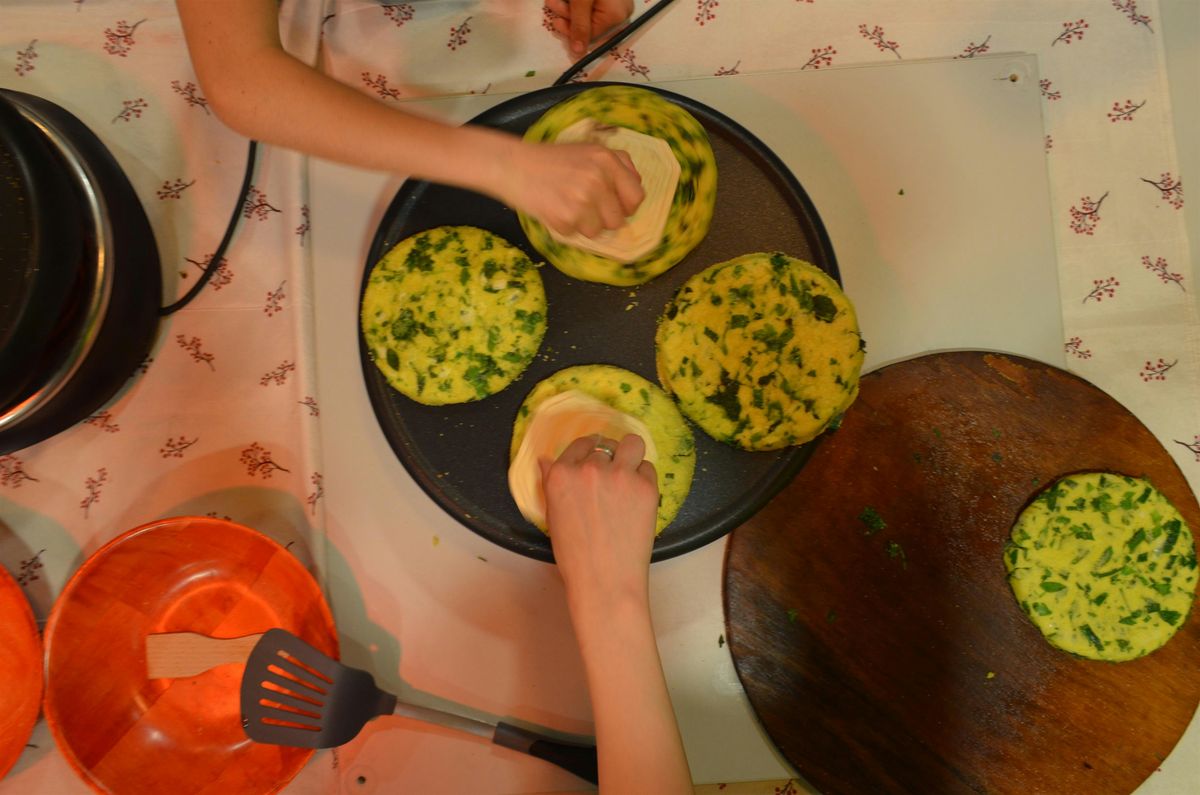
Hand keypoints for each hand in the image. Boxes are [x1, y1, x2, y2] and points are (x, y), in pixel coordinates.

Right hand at [501, 140, 643, 237]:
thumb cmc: (551, 160)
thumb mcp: (588, 151)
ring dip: (584, 224)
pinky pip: (576, 234)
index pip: (636, 196)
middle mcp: (599, 179)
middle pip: (618, 220)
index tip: (614, 206)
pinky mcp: (566, 217)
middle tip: (583, 206)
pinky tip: (553, 208)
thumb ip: (616, 165)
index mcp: (607, 160)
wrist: (513, 166)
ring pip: (598, 231)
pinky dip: (565, 226)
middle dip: (603, 218)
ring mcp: (583, 200)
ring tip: (567, 205)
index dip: (626, 206)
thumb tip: (635, 190)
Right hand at [540, 434, 658, 607]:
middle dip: (609, 457)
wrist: (605, 580)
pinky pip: (648, 468)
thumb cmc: (575, 555)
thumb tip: (545, 459)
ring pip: (632, 444)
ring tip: (631, 473)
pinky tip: (638, 498)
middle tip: (613, 476)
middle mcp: (590, 468)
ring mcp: (620, 475)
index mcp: (562, 475)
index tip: (595, 460)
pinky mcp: (646, 487)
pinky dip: (644, 478)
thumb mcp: (553, 515)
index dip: (588, 451)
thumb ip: (552, 482)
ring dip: (631, 455)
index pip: (579, 445)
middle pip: (606, 445)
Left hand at [544, 0, 634, 55]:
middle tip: (552, 3)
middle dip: (568, 15)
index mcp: (617, 16)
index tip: (555, 20)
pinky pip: (594, 5)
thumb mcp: (581, 0)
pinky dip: (579, 2)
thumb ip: (579, 25)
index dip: (570, 30)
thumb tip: (578, 54)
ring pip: (589, 13)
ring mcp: (618, 2)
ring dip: (570, 7)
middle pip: (589, 24)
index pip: (590, 35)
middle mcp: (621, 13)